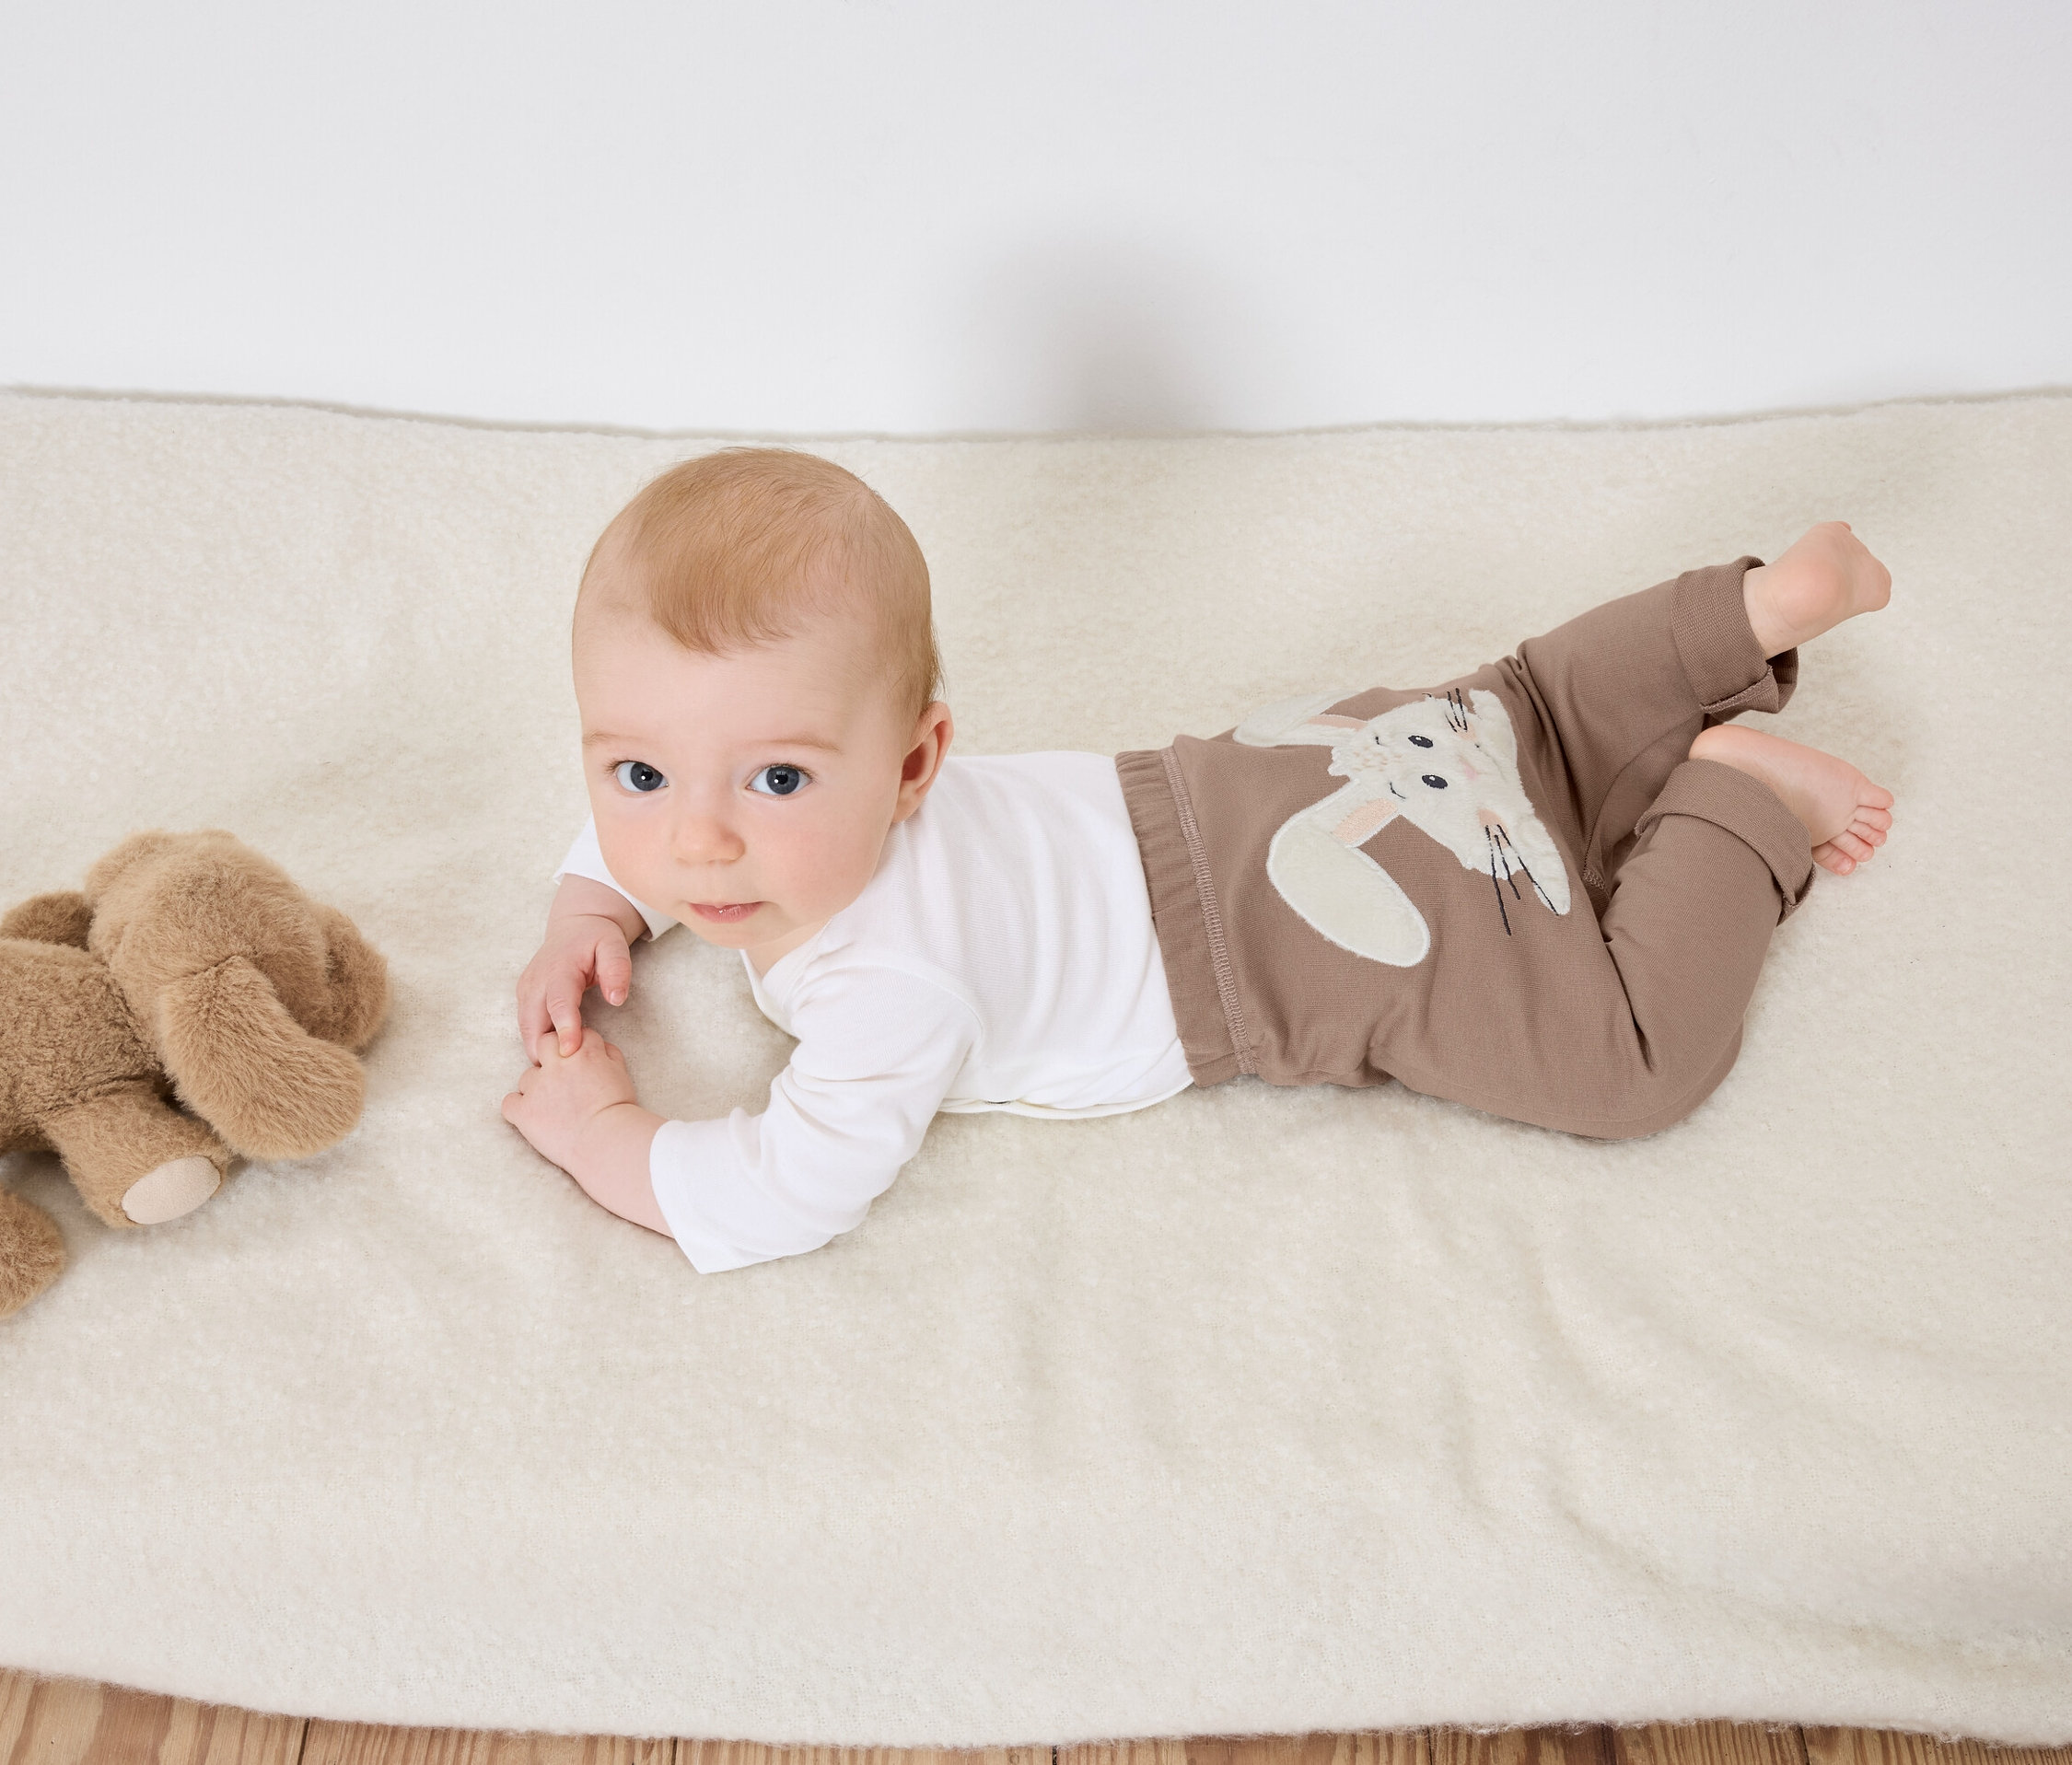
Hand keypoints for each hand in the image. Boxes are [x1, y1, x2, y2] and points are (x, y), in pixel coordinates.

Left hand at [502, 1027, 639, 1173]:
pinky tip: (532, 1119)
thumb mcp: (623, 1075)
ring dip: (536, 1088)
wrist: (608, 1142)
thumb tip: (600, 1049)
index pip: (576, 1034)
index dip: (578, 1047)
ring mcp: (538, 1087)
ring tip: (552, 1108)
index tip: (580, 1063)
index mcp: (586, 1053)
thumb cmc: (620, 1112)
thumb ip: (609, 1056)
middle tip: (560, 1078)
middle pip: (545, 1043)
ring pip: (526, 1077)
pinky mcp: (525, 1111)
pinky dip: (518, 1110)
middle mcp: (558, 1065)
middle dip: (551, 1056)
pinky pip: (509, 1103)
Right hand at [517, 912, 633, 1060]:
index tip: (570, 1052)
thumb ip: (617, 970)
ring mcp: (526, 990)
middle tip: (568, 1074)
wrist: (574, 927)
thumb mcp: (614, 946)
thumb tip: (616, 999)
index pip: (559, 1002)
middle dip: (545, 1050)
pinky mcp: (523, 998)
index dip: (564, 1028)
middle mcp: (536, 981)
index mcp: (559, 969)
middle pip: (533, 1024)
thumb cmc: (596, 939)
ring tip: (564, 1068)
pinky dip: (538, 1043)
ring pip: (526, 1030)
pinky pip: (527, 1027)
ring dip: (540, 1050)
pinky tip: (556, 1054)